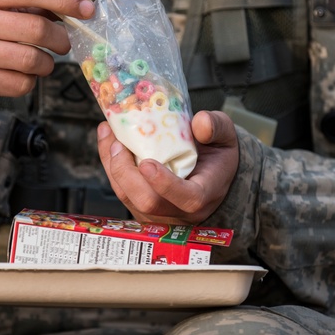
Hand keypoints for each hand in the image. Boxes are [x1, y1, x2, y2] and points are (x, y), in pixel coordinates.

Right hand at [0, 0, 93, 110]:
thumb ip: (26, 4)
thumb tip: (76, 8)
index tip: (88, 9)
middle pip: (36, 28)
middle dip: (60, 39)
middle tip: (64, 44)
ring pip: (31, 60)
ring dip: (47, 64)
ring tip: (43, 62)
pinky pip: (19, 84)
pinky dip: (30, 81)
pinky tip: (23, 75)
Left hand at [97, 110, 239, 224]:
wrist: (211, 176)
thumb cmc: (217, 157)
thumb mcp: (225, 138)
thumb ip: (216, 127)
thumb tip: (199, 122)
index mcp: (204, 195)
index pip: (188, 199)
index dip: (165, 184)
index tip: (147, 163)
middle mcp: (180, 210)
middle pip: (147, 202)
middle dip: (126, 173)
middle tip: (118, 144)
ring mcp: (158, 212)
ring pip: (128, 197)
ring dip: (113, 166)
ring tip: (109, 135)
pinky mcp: (141, 208)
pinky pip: (122, 191)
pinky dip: (111, 166)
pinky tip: (109, 142)